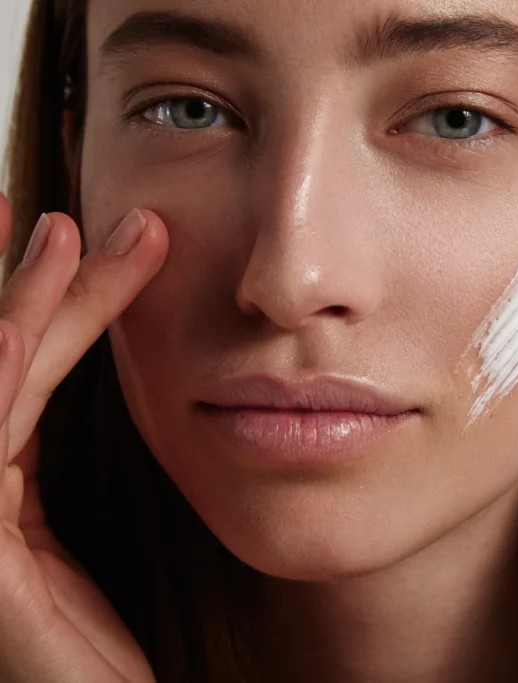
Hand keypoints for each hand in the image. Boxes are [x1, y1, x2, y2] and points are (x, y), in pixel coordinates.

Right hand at [0, 191, 168, 681]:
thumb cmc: (114, 645)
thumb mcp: (105, 539)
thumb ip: (90, 470)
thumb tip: (152, 383)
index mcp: (7, 495)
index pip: (24, 375)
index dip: (53, 305)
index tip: (96, 240)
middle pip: (2, 366)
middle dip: (38, 286)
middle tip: (89, 218)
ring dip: (18, 311)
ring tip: (64, 239)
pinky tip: (17, 337)